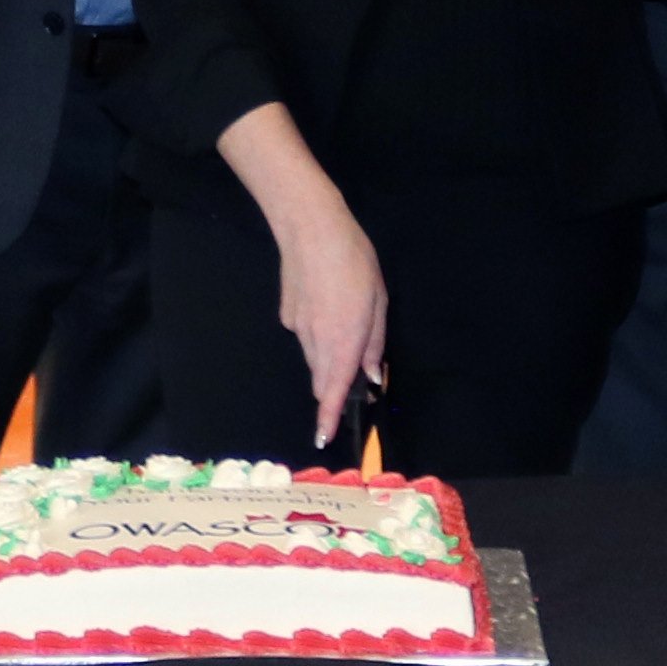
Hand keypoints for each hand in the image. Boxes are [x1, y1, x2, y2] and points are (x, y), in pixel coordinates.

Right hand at [277, 188, 388, 452]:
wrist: (309, 228)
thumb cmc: (354, 260)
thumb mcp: (378, 300)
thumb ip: (374, 342)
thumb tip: (372, 374)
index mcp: (343, 340)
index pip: (334, 390)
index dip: (328, 416)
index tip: (322, 437)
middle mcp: (316, 340)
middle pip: (323, 378)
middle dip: (335, 388)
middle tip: (356, 377)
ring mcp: (298, 328)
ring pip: (314, 357)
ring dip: (328, 358)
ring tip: (346, 326)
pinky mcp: (287, 315)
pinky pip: (305, 335)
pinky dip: (317, 333)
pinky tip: (325, 304)